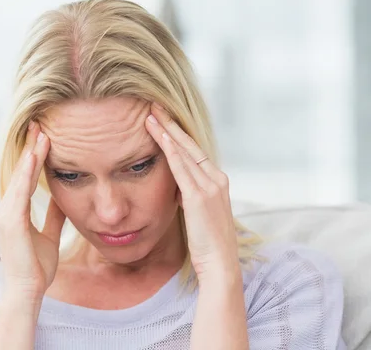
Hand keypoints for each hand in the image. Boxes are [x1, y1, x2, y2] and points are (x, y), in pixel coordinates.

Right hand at [0, 121, 65, 300]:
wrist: (28, 290)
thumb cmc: (36, 266)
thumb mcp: (49, 234)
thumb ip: (53, 216)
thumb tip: (62, 198)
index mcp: (16, 210)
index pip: (26, 177)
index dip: (35, 156)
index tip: (44, 136)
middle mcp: (8, 208)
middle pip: (20, 171)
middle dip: (30, 147)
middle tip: (39, 123)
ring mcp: (6, 214)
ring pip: (20, 176)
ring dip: (30, 154)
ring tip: (40, 132)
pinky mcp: (10, 222)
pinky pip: (20, 192)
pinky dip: (27, 173)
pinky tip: (35, 157)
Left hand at [145, 104, 239, 280]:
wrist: (220, 264)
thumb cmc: (207, 242)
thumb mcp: (199, 212)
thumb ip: (190, 195)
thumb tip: (177, 186)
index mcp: (217, 181)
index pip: (194, 150)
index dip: (177, 133)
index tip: (162, 118)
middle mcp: (216, 178)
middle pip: (189, 144)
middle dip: (170, 123)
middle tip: (154, 106)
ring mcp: (210, 186)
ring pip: (184, 151)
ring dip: (166, 131)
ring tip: (149, 114)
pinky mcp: (199, 197)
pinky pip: (181, 167)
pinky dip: (169, 149)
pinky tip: (158, 136)